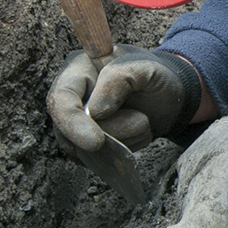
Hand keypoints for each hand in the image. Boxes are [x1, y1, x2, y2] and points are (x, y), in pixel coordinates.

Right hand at [47, 46, 203, 152]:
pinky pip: (97, 160)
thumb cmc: (153, 76)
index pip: (60, 100)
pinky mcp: (86, 144)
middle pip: (69, 131)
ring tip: (144, 121)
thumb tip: (94, 112)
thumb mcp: (143, 67)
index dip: (72, 124)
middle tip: (142, 119)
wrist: (168, 96)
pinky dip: (122, 153)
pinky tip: (138, 134)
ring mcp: (76, 123)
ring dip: (122, 141)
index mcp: (77, 71)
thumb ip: (118, 78)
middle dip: (112, 133)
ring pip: (84, 150)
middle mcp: (70, 99)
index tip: (96, 142)